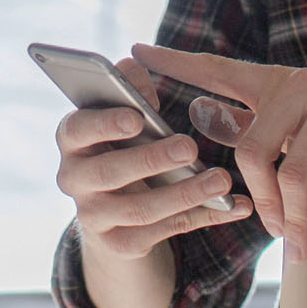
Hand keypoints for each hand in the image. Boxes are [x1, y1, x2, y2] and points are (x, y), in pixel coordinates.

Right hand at [53, 57, 251, 261]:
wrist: (112, 202)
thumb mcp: (123, 111)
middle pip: (109, 173)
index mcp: (72, 139)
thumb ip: (128, 84)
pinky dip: (203, 217)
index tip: (137, 118)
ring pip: (140, 209)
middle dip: (150, 159)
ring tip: (222, 180)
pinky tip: (234, 206)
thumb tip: (135, 64)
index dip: (104, 124)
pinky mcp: (121, 243)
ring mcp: (95, 216)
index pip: (77, 129)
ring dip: (185, 194)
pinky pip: (164, 232)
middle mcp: (74, 180)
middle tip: (189, 146)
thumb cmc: (123, 139)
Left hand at [132, 43, 306, 260]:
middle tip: (271, 231)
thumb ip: (268, 124)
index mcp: (282, 83)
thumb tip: (214, 123)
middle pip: (253, 148)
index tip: (135, 51)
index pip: (219, 69)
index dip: (176, 62)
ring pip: (294, 173)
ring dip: (296, 221)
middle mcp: (303, 85)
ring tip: (301, 247)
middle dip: (258, 200)